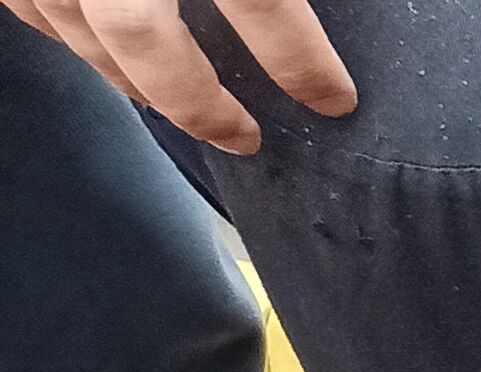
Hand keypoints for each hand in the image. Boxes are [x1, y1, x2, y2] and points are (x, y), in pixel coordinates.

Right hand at [5, 0, 353, 151]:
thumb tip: (325, 31)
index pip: (259, 3)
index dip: (300, 61)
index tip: (335, 103)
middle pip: (141, 36)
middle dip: (196, 99)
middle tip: (245, 139)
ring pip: (79, 29)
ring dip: (129, 78)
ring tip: (177, 108)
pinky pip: (34, 7)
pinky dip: (73, 39)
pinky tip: (109, 57)